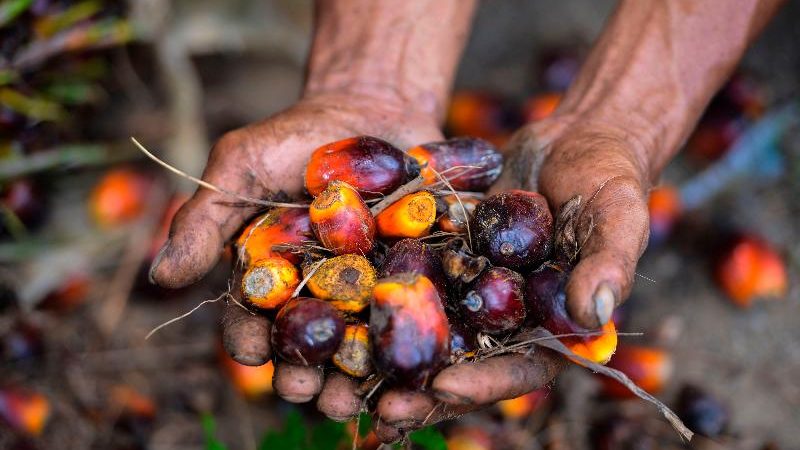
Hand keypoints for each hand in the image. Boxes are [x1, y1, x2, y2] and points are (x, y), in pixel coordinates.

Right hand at [147, 90, 442, 406]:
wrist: (372, 107)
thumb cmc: (296, 137)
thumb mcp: (242, 165)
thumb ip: (205, 217)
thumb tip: (161, 276)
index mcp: (268, 276)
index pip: (250, 318)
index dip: (248, 338)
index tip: (253, 351)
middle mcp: (314, 293)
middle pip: (304, 346)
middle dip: (302, 373)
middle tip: (307, 390)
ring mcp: (365, 290)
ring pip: (356, 347)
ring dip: (352, 379)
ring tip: (353, 397)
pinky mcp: (411, 280)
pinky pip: (409, 317)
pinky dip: (408, 344)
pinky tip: (409, 365)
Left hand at [370, 116, 651, 441]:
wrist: (572, 136)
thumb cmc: (608, 177)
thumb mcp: (619, 215)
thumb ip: (609, 266)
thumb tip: (592, 318)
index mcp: (552, 327)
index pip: (520, 370)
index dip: (484, 384)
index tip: (445, 389)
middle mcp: (508, 318)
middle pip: (465, 365)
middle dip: (424, 391)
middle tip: (382, 407)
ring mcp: (473, 290)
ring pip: (430, 333)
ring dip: (393, 357)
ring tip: (348, 378)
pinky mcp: (446, 259)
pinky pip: (413, 282)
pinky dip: (384, 299)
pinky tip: (342, 310)